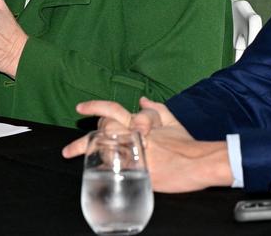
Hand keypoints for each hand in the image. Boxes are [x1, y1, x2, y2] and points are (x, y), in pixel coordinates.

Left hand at [61, 98, 230, 191]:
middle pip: (104, 129)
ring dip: (90, 151)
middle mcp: (136, 133)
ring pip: (105, 146)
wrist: (198, 162)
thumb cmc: (186, 143)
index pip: (113, 109)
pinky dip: (103, 168)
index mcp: (141, 121)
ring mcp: (136, 151)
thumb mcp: (172, 122)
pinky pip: (114, 167)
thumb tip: (142, 99)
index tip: (79, 109)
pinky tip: (95, 171)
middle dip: (86, 138)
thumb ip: (156, 109)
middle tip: (71, 149)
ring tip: (74, 155)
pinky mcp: (139, 170)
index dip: (94, 107)